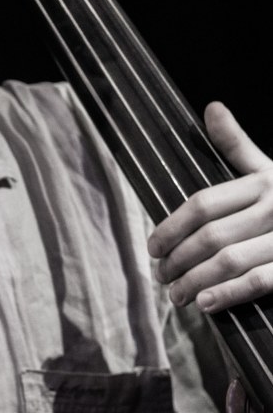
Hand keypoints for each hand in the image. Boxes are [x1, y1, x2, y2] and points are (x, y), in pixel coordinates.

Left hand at [147, 102, 272, 312]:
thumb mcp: (271, 168)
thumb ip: (238, 146)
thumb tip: (212, 108)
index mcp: (263, 183)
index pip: (203, 205)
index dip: (171, 227)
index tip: (153, 248)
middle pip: (210, 236)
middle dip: (178, 260)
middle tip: (161, 276)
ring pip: (229, 260)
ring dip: (195, 281)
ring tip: (177, 295)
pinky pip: (257, 281)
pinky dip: (228, 293)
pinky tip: (205, 304)